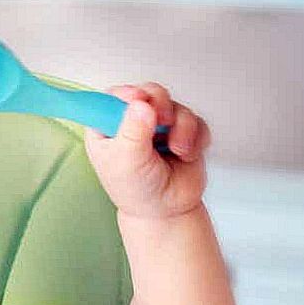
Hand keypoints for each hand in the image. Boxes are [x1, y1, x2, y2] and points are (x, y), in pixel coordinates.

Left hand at [84, 83, 210, 220]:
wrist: (166, 211)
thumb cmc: (135, 190)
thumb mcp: (126, 162)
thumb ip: (132, 132)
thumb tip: (141, 105)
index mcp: (107, 128)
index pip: (112, 98)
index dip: (126, 94)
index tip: (138, 99)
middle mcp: (133, 122)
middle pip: (148, 93)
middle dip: (159, 104)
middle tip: (162, 120)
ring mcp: (159, 125)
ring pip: (175, 105)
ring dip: (181, 126)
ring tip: (176, 149)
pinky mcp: (183, 131)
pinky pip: (196, 119)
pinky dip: (195, 136)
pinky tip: (186, 154)